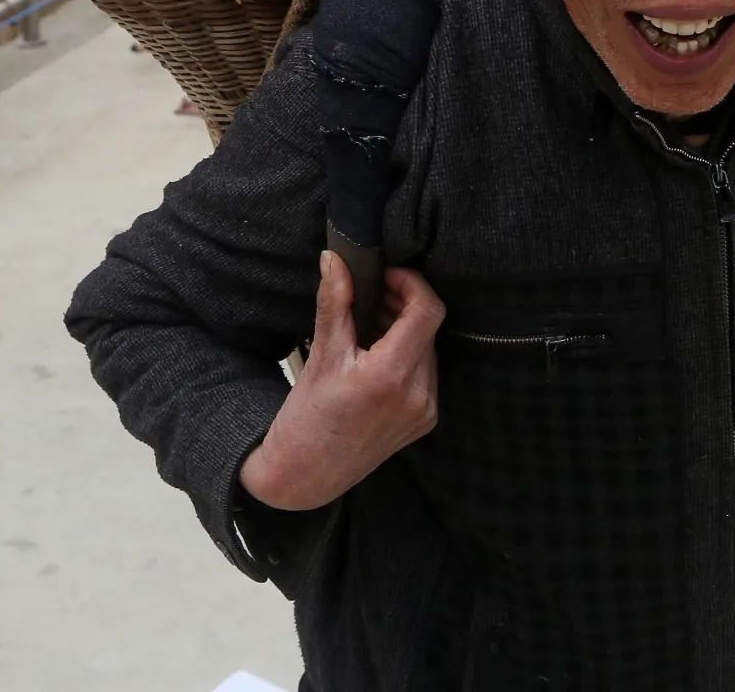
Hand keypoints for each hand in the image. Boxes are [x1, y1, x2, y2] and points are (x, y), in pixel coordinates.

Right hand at [240, 251, 443, 510]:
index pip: (428, 311)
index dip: (411, 283)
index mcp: (391, 376)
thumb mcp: (321, 354)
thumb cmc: (307, 418)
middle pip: (428, 327)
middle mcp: (418, 396)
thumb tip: (335, 258)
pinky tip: (376, 353)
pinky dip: (407, 354)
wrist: (305, 476)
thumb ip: (334, 301)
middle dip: (403, 303)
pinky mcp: (424, 421)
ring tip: (369, 323)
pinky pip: (426, 372)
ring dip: (405, 328)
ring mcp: (425, 411)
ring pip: (429, 348)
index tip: (386, 275)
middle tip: (372, 294)